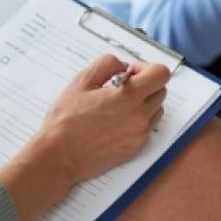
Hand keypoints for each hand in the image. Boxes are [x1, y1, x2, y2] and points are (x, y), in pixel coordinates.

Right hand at [0, 55, 169, 220]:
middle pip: (161, 90)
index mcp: (128, 97)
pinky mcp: (135, 149)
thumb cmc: (66, 120)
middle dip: (144, 84)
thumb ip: (107, 64)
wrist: (59, 156)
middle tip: (120, 87)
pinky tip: (114, 121)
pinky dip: (137, 119)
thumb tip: (124, 66)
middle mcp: (139, 117)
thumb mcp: (81, 81)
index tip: (129, 72)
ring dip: (143, 102)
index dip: (147, 67)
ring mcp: (139, 135)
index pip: (161, 74)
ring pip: (156, 110)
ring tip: (117, 105)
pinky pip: (147, 128)